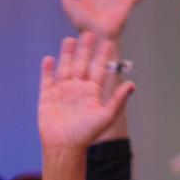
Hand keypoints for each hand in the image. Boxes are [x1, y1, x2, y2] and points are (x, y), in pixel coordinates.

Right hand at [38, 33, 135, 149]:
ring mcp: (61, 92)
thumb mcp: (106, 116)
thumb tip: (132, 84)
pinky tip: (49, 59)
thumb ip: (118, 100)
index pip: (98, 69)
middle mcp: (77, 89)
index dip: (103, 56)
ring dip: (67, 55)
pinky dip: (47, 69)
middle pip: (82, 64)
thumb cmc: (86, 134)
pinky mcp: (47, 97)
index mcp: (92, 92)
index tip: (108, 42)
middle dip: (85, 50)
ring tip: (69, 40)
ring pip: (65, 68)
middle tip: (89, 33)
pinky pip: (47, 80)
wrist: (64, 146)